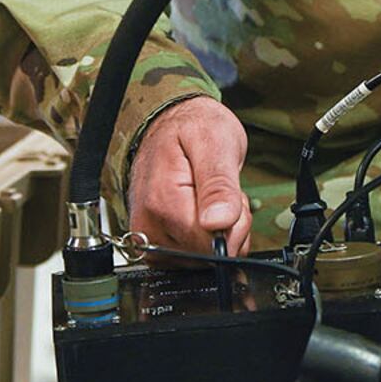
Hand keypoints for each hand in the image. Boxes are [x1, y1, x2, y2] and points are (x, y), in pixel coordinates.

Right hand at [128, 96, 251, 252]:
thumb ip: (219, 186)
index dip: (232, 226)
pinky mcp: (152, 245)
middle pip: (206, 255)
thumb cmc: (192, 128)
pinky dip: (204, 239)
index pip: (211, 245)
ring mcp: (148, 238)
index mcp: (162, 202)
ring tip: (209, 198)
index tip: (230, 198)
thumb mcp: (216, 143)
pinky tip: (201, 213)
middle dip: (227, 229)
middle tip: (220, 193)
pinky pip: (190, 258)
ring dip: (216, 234)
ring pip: (201, 259)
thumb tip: (218, 223)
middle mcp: (149, 225)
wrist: (169, 122)